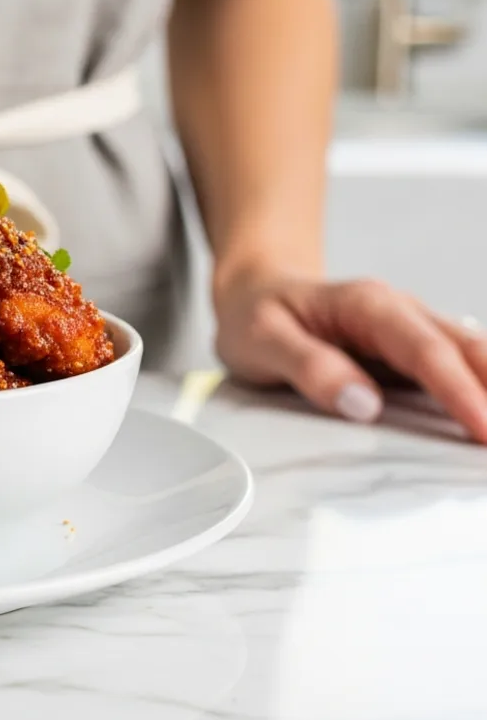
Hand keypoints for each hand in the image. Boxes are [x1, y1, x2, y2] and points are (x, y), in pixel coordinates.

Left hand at [214, 269, 486, 443]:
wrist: (255, 290)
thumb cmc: (256, 313)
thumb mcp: (261, 339)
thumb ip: (309, 367)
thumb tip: (362, 403)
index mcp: (368, 306)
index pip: (425, 351)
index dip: (460, 391)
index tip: (484, 429)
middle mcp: (401, 314)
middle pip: (468, 350)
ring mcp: (411, 333)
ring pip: (472, 357)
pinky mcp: (411, 355)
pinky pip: (457, 371)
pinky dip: (480, 394)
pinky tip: (486, 422)